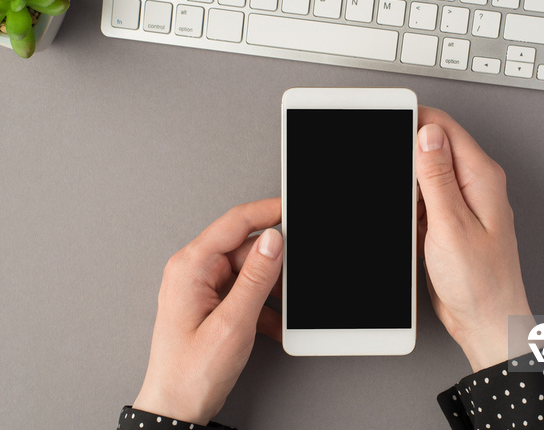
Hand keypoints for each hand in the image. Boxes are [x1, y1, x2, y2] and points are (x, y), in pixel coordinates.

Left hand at [133, 198, 283, 424]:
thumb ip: (256, 278)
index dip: (268, 211)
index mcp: (191, 266)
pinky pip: (245, 291)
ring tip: (279, 313)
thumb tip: (273, 240)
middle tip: (294, 281)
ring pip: (250, 272)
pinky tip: (271, 325)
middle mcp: (194, 271)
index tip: (293, 208)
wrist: (176, 408)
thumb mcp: (233, 323)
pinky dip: (263, 305)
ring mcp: (203, 287)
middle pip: (246, 249)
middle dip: (274, 266)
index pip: (236, 222)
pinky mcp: (212, 302)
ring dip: (270, 290)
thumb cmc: (190, 373)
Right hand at [416, 106, 535, 371]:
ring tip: (404, 205)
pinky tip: (408, 220)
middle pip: (433, 148)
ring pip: (425, 175)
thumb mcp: (452, 224)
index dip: (414, 121)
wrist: (486, 321)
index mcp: (482, 177)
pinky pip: (423, 200)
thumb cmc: (482, 282)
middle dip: (407, 153)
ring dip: (408, 183)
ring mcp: (461, 203)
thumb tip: (428, 134)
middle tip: (391, 171)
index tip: (389, 124)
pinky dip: (410, 205)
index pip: (445, 128)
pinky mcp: (448, 221)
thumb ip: (437, 176)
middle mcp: (474, 185)